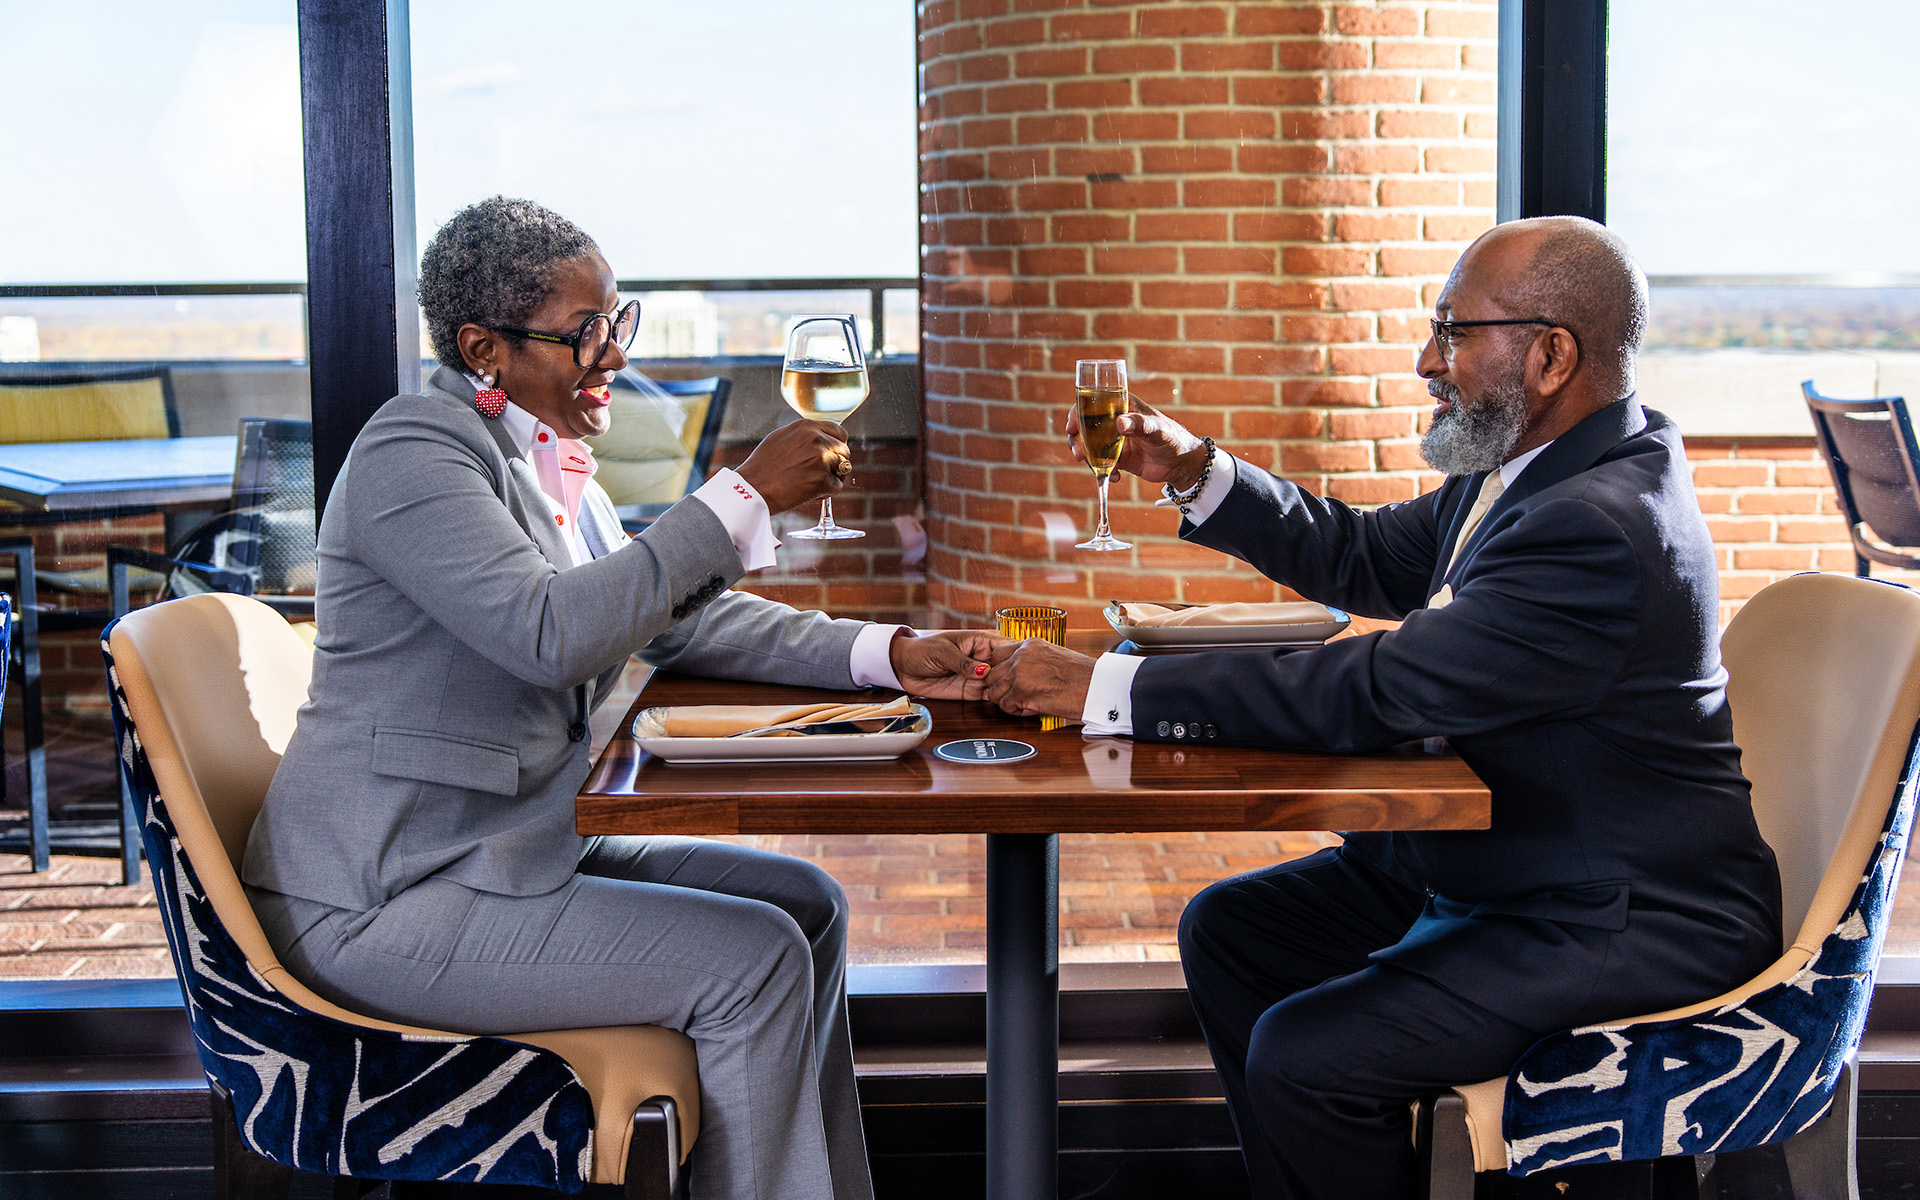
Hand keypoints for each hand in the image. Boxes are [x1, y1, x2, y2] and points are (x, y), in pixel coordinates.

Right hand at [737, 418, 852, 513]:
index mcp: (807, 427)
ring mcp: (821, 459)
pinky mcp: (823, 479)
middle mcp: (816, 439)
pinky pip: (837, 486)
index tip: (833, 453)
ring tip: (812, 482)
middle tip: (821, 472)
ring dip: (832, 477)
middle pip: (844, 450)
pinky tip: (809, 491)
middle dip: (836, 461)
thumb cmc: (762, 466)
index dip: (837, 444)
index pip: (839, 432)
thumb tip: (820, 437)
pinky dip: (826, 491)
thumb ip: (804, 435)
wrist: (752, 488)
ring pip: (843, 468)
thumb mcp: (781, 438)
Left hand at [890, 630, 1009, 699]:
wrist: (903, 668)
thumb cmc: (922, 650)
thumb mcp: (942, 652)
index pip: (1004, 646)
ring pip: (1000, 684)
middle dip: (1014, 676)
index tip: (1026, 664)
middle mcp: (982, 659)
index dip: (1017, 654)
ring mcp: (977, 677)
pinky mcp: (970, 691)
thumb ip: (963, 662)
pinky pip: (988, 696)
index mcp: (979, 642)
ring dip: (1007, 690)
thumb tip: (983, 671)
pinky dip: (996, 700)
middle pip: (1006, 668)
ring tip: (1013, 695)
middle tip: (1018, 685)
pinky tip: (1004, 703)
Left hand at [983, 638, 1096, 718]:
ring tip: (1023, 703)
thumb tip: (1016, 673)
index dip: (999, 671)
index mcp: (1029, 644)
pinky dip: (1014, 710)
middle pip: (991, 674)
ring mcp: (1020, 672)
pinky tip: (1029, 708)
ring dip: (1006, 700)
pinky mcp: (1022, 691)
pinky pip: (1004, 705)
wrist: (1097, 686)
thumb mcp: (1052, 656)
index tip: (1007, 681)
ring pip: (994, 690)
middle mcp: (1021, 655)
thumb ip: (1031, 660)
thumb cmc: (1081, 675)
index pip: (996, 655)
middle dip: (1001, 687)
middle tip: (1015, 696)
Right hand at [1061, 396, 1209, 490]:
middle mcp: (1114, 419)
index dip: (1077, 412)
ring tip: (1100, 470)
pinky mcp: (1116, 457)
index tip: (1072, 427)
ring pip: (1089, 446)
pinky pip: (1100, 463)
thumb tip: (1120, 423)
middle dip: (1077, 440)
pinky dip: (1102, 471)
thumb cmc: (1173, 439)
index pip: (1093, 402)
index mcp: (1123, 405)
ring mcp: (1114, 439)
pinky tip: (1117, 477)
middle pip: (1085, 425)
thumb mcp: (1157, 430)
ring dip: (1088, 458)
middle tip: (1080, 455)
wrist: (1181, 464)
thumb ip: (1140, 425)